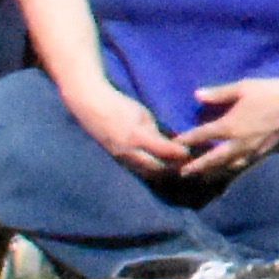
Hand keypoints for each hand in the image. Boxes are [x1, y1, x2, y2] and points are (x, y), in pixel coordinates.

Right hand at [61, 77, 193, 179]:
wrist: (89, 106)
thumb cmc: (118, 105)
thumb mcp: (142, 114)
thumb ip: (154, 130)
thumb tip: (168, 143)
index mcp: (137, 136)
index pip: (164, 151)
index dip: (179, 154)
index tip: (189, 152)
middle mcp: (128, 151)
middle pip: (156, 168)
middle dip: (172, 168)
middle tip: (185, 164)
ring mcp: (119, 158)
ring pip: (145, 173)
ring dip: (160, 172)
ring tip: (174, 168)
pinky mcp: (115, 159)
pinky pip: (135, 170)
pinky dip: (148, 170)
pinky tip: (157, 167)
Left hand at [175, 74, 278, 179]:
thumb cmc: (271, 91)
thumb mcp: (243, 87)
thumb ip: (219, 93)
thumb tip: (197, 95)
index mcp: (229, 126)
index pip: (202, 135)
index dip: (186, 140)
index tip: (174, 144)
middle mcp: (238, 143)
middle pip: (212, 159)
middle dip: (197, 166)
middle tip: (182, 173)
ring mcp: (253, 150)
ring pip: (229, 165)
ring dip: (214, 171)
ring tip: (204, 176)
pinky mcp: (266, 151)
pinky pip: (246, 164)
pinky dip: (234, 168)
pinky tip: (233, 167)